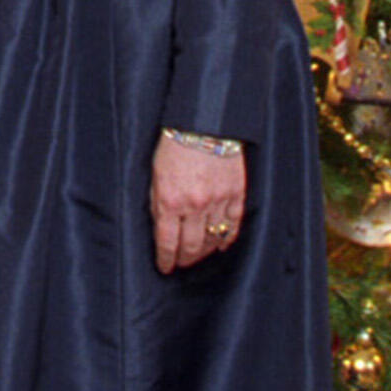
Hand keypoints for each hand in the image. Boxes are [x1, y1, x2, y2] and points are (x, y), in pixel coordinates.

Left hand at [151, 128, 244, 275]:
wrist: (203, 123)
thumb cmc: (174, 145)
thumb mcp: (155, 174)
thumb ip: (157, 202)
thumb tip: (160, 227)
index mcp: (170, 201)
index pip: (167, 242)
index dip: (166, 259)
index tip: (165, 267)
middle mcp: (194, 205)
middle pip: (190, 246)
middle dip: (185, 259)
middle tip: (183, 263)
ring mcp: (217, 201)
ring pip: (212, 239)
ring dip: (204, 251)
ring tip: (199, 255)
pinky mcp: (235, 193)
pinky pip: (233, 225)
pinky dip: (227, 239)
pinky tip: (221, 245)